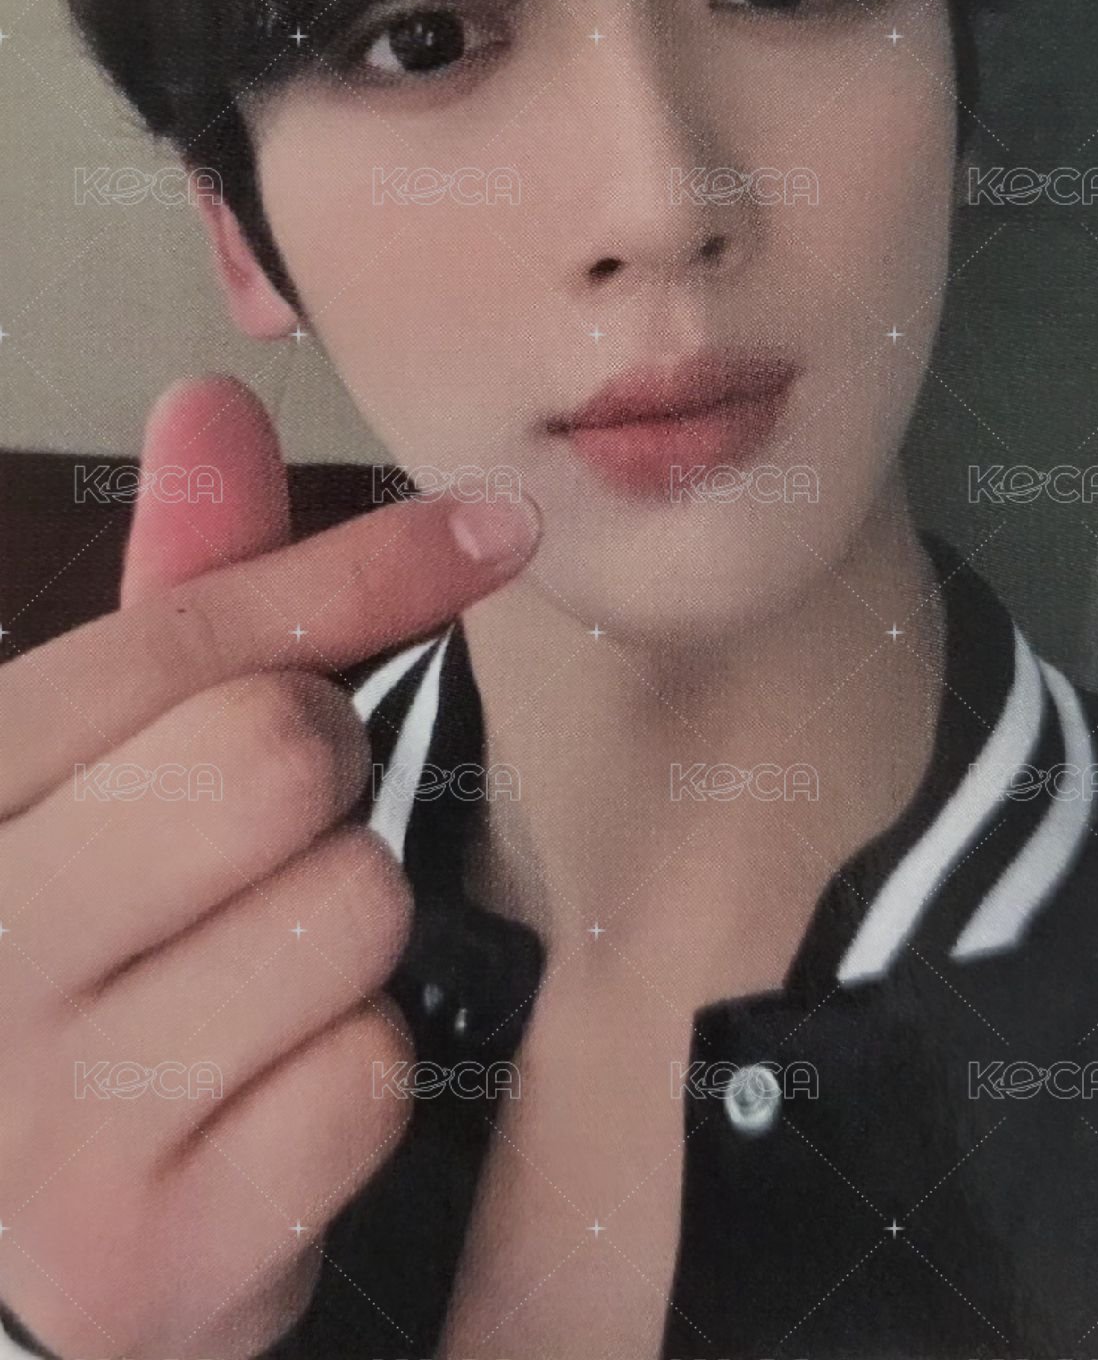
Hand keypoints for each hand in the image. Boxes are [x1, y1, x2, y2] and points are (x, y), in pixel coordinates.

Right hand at [0, 377, 539, 1358]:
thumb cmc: (64, 975)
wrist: (6, 1254)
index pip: (183, 641)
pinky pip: (362, 1071)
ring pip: (347, 909)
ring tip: (241, 983)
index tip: (485, 528)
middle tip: (255, 844)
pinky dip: (344, 1075)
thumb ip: (166, 609)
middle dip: (318, 782)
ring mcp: (55, 1116)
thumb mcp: (83, 781)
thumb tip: (209, 408)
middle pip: (275, 755)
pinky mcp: (159, 1248)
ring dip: (337, 936)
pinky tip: (254, 1100)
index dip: (351, 570)